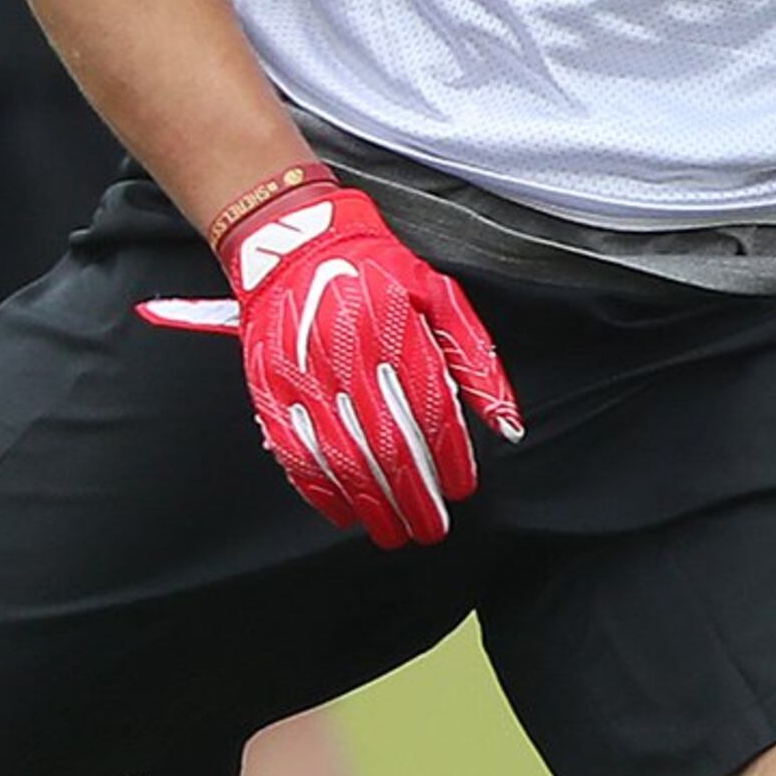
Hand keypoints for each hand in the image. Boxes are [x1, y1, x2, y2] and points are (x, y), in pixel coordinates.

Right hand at [215, 173, 519, 544]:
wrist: (294, 243)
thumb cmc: (378, 272)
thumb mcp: (442, 299)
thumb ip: (478, 363)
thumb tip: (508, 426)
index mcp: (396, 333)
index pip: (430, 412)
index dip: (449, 459)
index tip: (463, 488)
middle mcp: (347, 357)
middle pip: (386, 444)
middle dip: (414, 496)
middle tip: (432, 528)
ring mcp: (302, 375)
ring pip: (340, 457)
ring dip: (370, 504)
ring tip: (394, 532)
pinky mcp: (267, 387)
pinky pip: (293, 450)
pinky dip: (318, 489)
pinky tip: (343, 513)